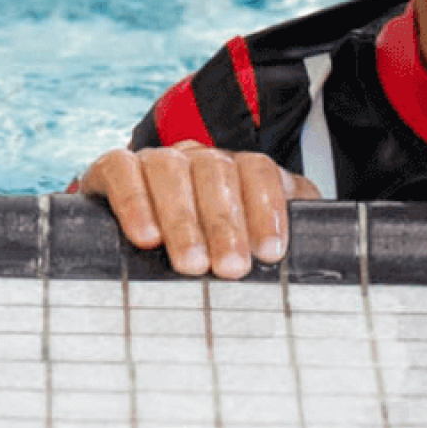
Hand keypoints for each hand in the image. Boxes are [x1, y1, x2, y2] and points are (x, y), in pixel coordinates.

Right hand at [79, 142, 318, 277]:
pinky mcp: (113, 168)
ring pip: (170, 169)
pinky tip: (145, 237)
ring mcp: (155, 160)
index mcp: (237, 170)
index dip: (267, 209)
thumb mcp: (248, 246)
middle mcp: (198, 158)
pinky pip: (122, 170)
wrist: (138, 238)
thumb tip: (314, 261)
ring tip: (191, 264)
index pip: (258, 171)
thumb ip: (275, 244)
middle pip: (216, 172)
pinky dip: (134, 201)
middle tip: (230, 269)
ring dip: (183, 218)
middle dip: (225, 223)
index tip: (270, 253)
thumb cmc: (207, 251)